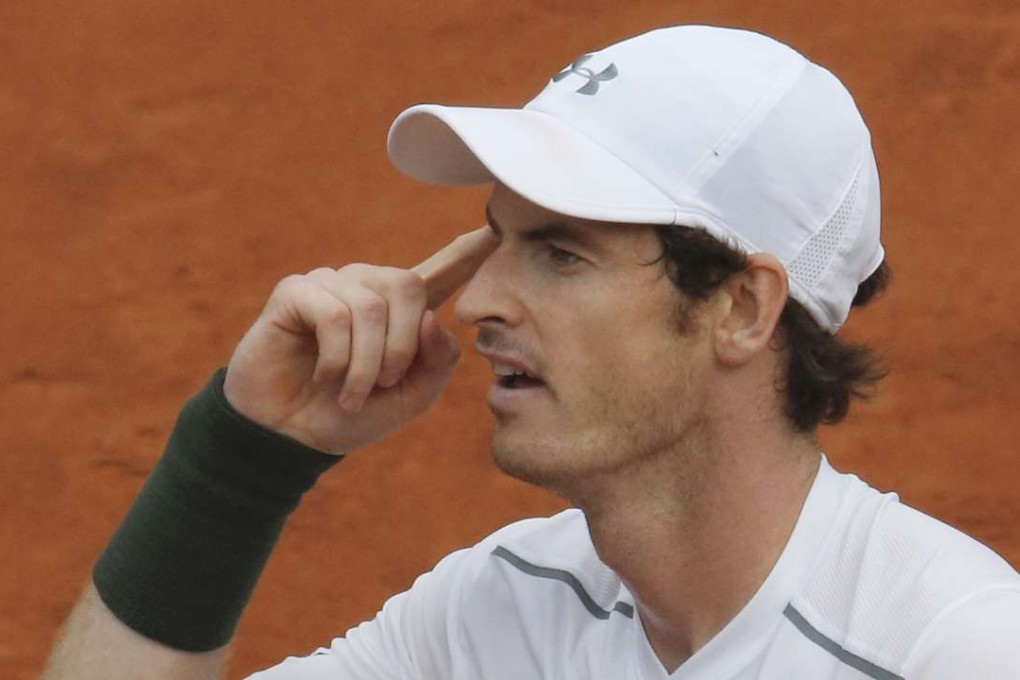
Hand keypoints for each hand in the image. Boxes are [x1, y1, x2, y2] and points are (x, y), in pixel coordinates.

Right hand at [223, 226, 498, 454]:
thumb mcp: (410, 397)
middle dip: (401, 348)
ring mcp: (331, 284)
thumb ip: (437, 362)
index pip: (444, 269)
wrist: (291, 437)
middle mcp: (369, 287)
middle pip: (409, 285)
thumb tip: (432, 318)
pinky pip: (333, 312)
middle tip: (381, 385)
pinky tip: (324, 377)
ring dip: (365, 363)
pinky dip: (336, 357)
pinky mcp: (296, 291)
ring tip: (350, 392)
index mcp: (402, 310)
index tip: (500, 227)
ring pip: (370, 306)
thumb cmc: (349, 414)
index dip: (471, 250)